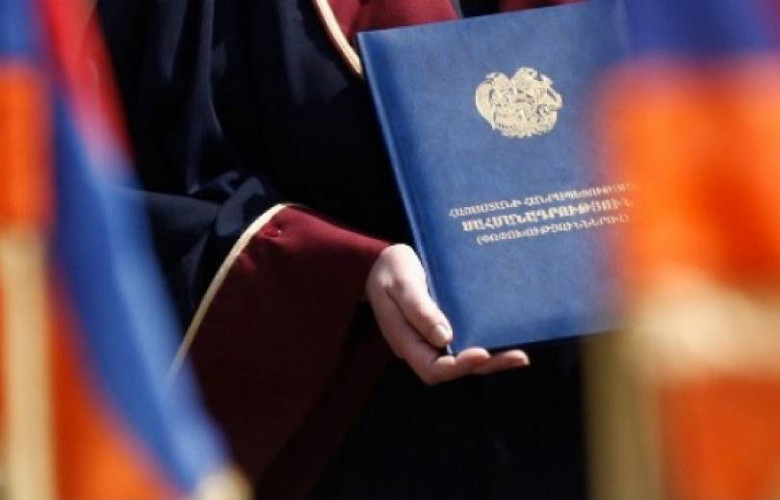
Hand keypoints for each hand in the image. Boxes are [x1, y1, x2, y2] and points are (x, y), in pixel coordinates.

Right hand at [366, 244, 529, 384]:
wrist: (382, 262)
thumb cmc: (390, 270)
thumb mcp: (400, 284)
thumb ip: (419, 310)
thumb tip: (445, 338)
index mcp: (404, 340)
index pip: (432, 367)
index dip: (459, 366)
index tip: (483, 353)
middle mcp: (420, 346)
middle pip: (453, 369)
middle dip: (486, 366)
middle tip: (519, 357)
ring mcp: (431, 340)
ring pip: (462, 359)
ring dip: (492, 360)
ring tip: (521, 355)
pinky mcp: (442, 329)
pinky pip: (464, 343)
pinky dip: (486, 344)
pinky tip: (507, 338)